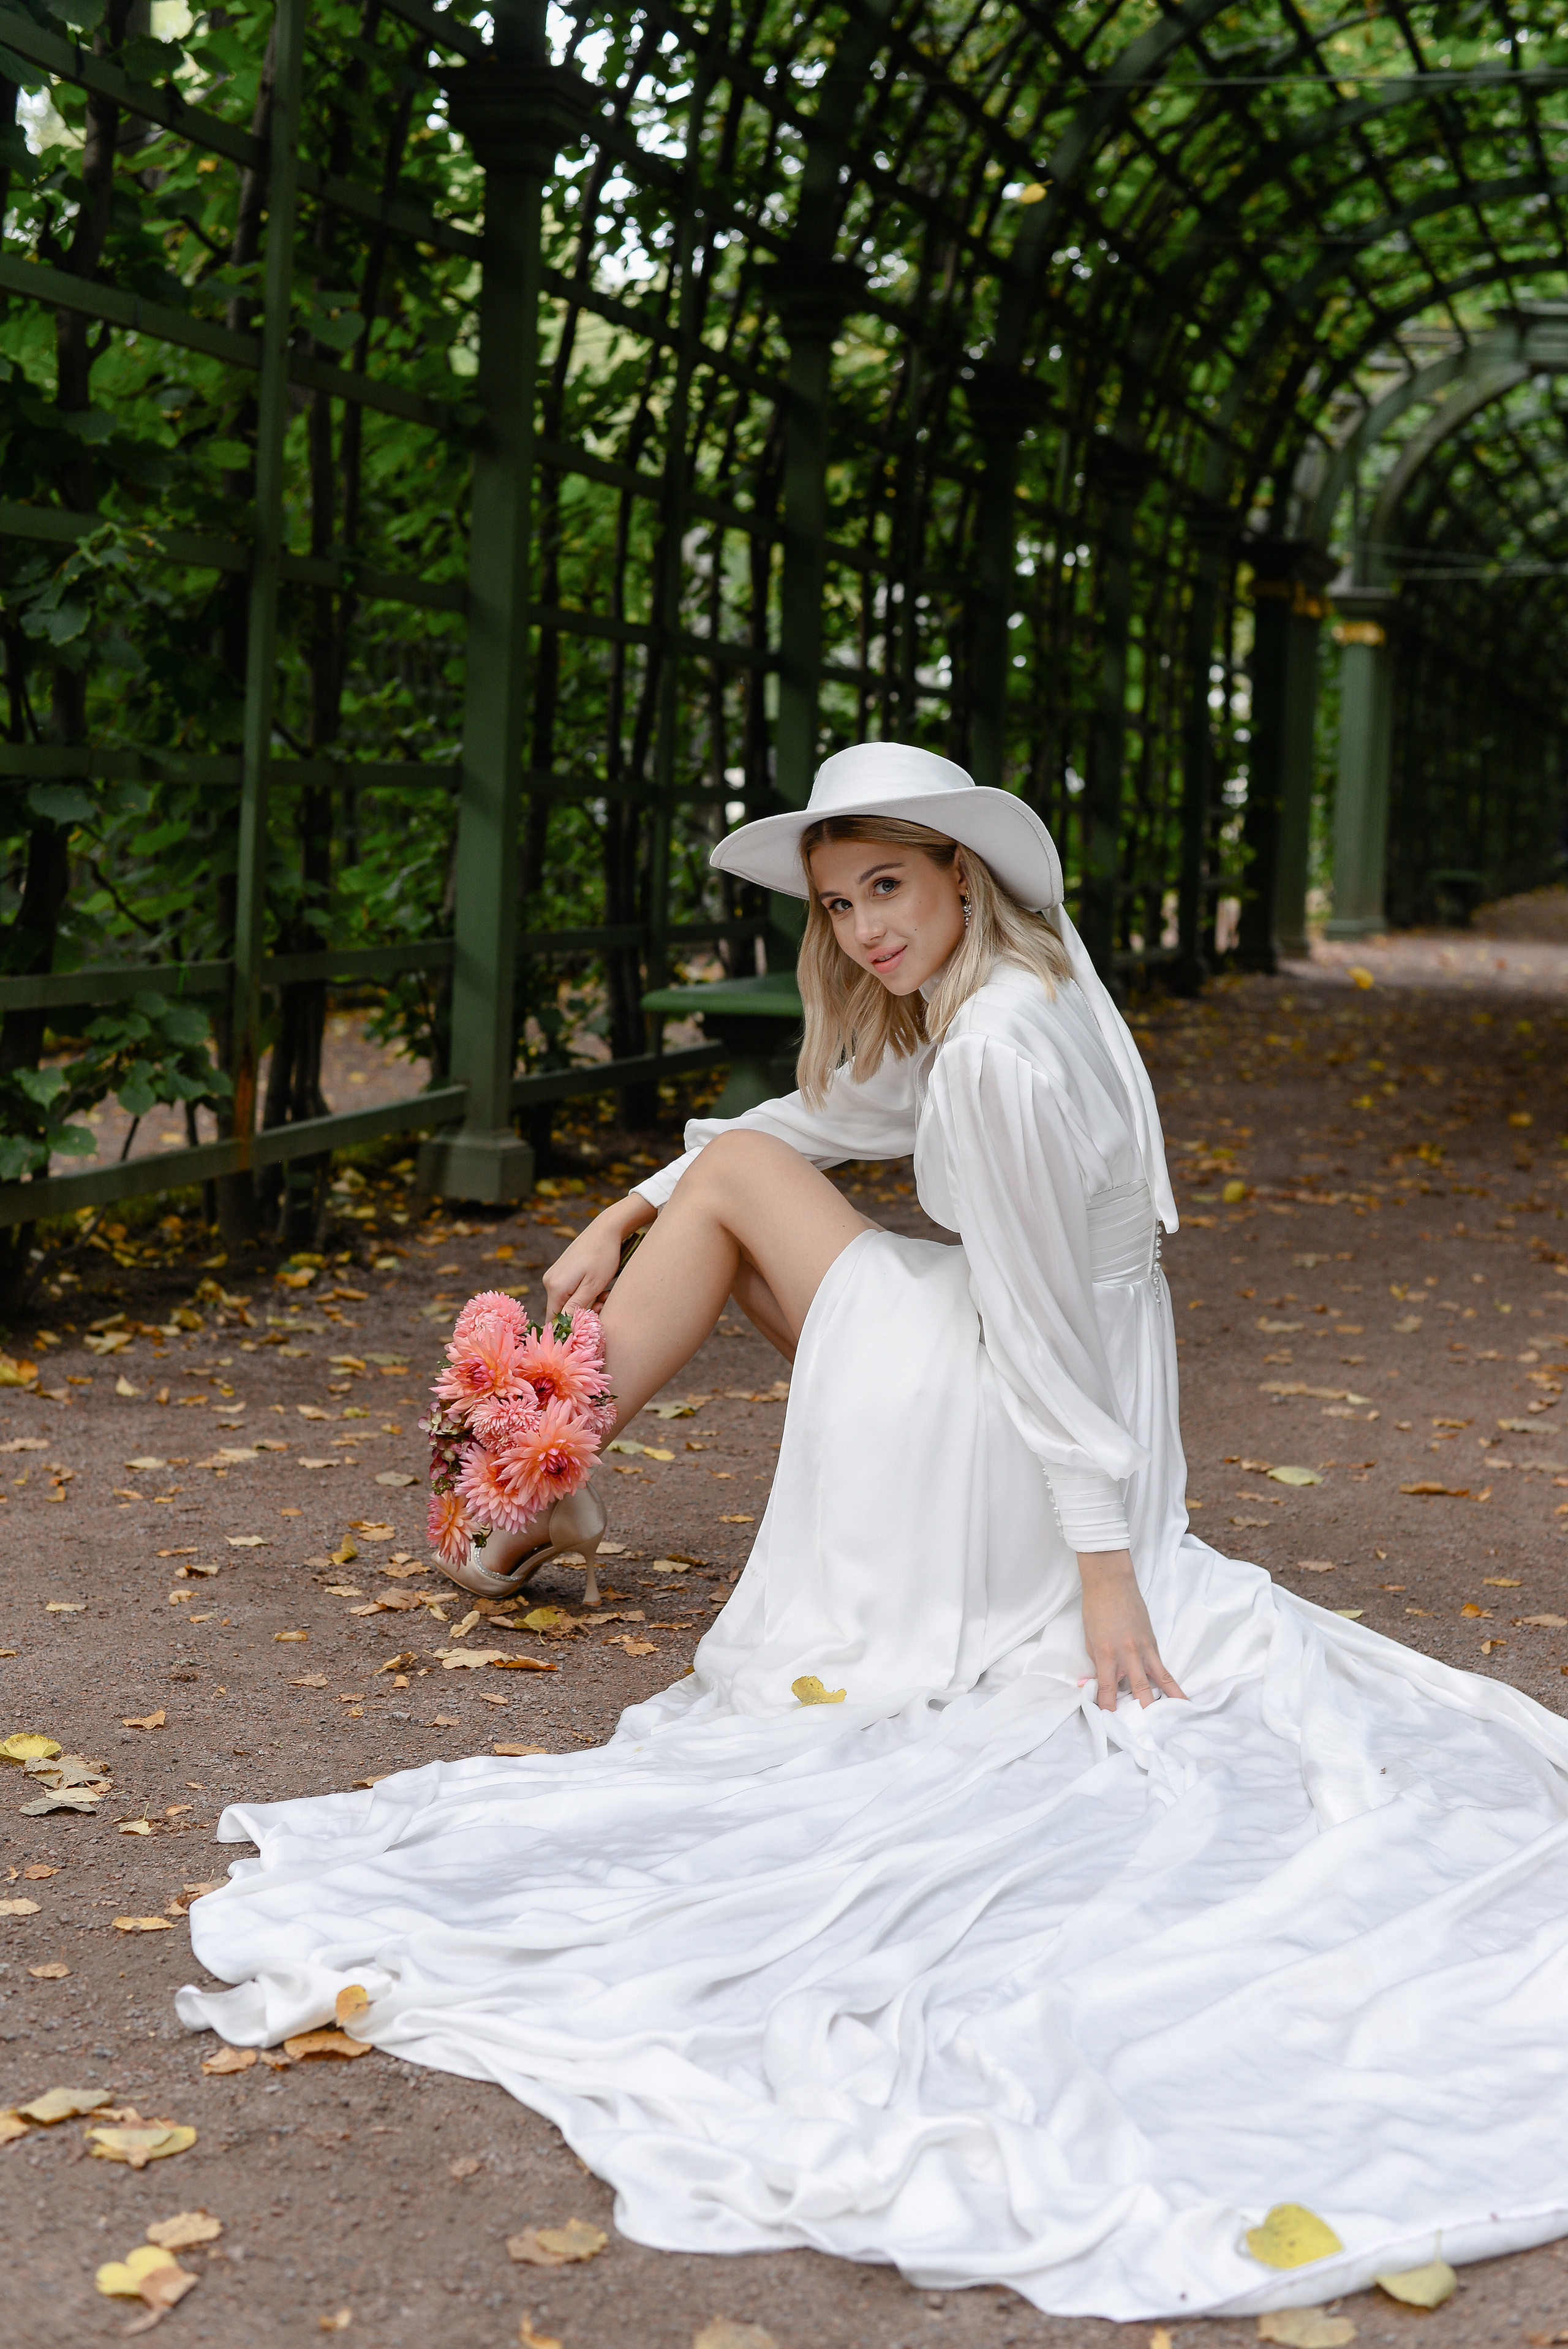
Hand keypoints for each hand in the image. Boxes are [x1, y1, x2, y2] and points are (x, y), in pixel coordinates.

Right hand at [543, 1195, 652, 1319]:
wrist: (606, 1229)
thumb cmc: (603, 1257)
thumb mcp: (593, 1286)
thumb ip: (576, 1307)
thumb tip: (564, 1327)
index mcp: (555, 1287)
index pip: (554, 1320)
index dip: (571, 1327)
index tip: (591, 1322)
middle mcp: (549, 1281)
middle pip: (560, 1311)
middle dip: (581, 1314)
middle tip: (603, 1303)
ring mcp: (554, 1275)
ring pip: (566, 1302)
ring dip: (585, 1303)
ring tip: (604, 1293)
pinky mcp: (561, 1271)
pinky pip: (568, 1291)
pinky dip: (583, 1294)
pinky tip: (598, 1286)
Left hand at [1078, 1550, 1185, 1711]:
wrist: (1111, 1583)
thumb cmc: (1096, 1611)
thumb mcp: (1090, 1641)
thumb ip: (1097, 1666)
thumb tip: (1096, 1688)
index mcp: (1106, 1654)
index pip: (1106, 1689)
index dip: (1108, 1709)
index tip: (1110, 1725)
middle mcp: (1127, 1654)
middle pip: (1138, 1690)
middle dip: (1143, 1714)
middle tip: (1148, 1733)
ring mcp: (1144, 1649)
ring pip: (1160, 1682)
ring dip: (1167, 1703)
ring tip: (1177, 1722)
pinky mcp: (1154, 1644)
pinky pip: (1164, 1669)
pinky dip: (1172, 1686)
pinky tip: (1181, 1700)